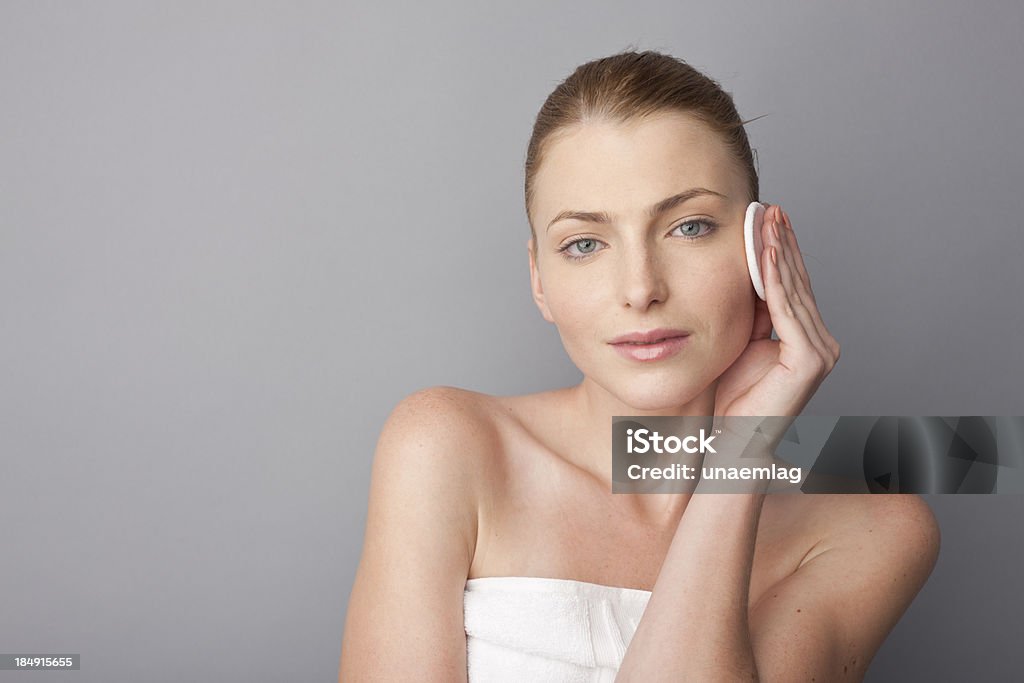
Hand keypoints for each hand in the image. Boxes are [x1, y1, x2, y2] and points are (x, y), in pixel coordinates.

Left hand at [713, 205, 840, 420]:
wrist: (732, 438)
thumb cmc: (731, 395)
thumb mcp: (740, 339)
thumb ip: (752, 310)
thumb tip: (749, 271)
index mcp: (807, 338)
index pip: (792, 285)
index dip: (780, 250)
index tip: (767, 217)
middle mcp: (821, 342)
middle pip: (797, 282)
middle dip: (782, 242)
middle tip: (771, 208)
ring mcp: (820, 351)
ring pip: (793, 291)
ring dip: (779, 252)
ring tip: (768, 220)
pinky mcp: (810, 360)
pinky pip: (787, 311)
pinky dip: (776, 279)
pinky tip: (766, 252)